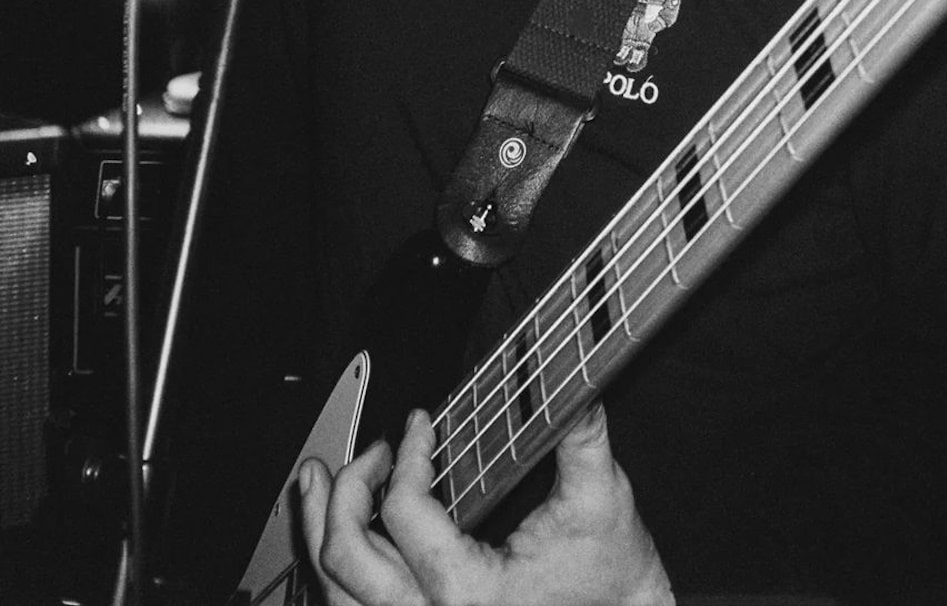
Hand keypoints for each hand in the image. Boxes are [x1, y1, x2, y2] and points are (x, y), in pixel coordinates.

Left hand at [299, 402, 674, 605]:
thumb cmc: (613, 579)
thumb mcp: (601, 499)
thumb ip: (580, 435)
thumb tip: (571, 382)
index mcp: (469, 592)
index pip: (403, 512)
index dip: (408, 455)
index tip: (420, 424)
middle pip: (346, 557)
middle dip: (346, 491)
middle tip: (373, 452)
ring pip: (339, 594)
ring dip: (317, 531)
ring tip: (313, 483)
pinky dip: (338, 574)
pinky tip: (337, 536)